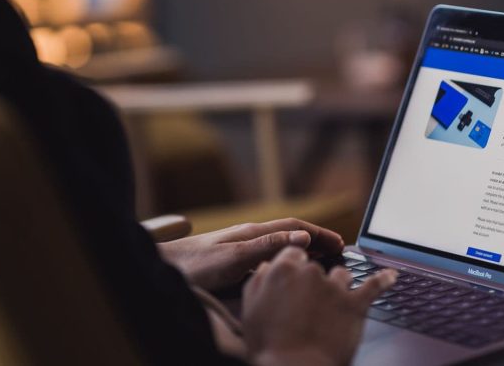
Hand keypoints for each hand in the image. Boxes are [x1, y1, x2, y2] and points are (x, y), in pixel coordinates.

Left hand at [158, 218, 343, 290]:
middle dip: (316, 242)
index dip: (319, 235)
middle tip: (339, 254)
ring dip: (302, 252)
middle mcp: (248, 237)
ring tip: (320, 264)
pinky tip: (286, 275)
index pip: (295, 228)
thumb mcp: (233, 258)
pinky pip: (268, 259)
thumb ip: (267, 247)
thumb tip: (303, 239)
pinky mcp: (232, 263)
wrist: (161, 270)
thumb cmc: (194, 266)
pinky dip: (285, 263)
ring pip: (280, 247)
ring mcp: (240, 249)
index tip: (341, 244)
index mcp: (252, 233)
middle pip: (290, 235)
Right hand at [243, 246, 397, 365]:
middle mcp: (311, 273)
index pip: (295, 254)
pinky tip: (391, 276)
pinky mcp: (356, 304)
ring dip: (339, 286)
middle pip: (317, 268)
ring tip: (336, 304)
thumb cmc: (270, 346)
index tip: (296, 280)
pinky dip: (384, 279)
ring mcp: (335, 287)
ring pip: (342, 275)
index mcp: (283, 270)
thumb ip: (260, 282)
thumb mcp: (251, 309)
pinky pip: (375, 285)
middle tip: (309, 307)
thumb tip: (269, 267)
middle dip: (314, 283)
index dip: (295, 268)